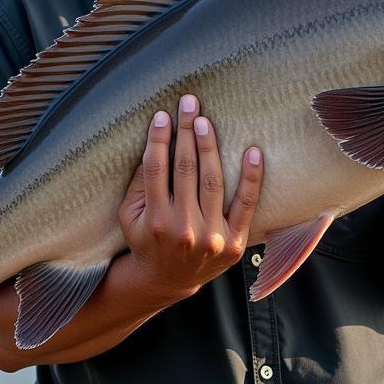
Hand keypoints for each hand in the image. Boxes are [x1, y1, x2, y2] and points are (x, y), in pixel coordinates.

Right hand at [118, 94, 261, 307]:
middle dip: (186, 131)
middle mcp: (183, 229)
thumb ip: (139, 182)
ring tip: (206, 121)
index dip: (159, 139)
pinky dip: (251, 177)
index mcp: (155, 220)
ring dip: (210, 146)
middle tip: (189, 103)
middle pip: (185, 169)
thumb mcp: (129, 216)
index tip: (162, 115)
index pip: (156, 169)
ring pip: (213, 181)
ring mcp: (211, 237)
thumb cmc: (147, 239)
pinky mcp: (235, 243)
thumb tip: (154, 139)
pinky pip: (246, 204)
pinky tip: (254, 152)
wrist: (168, 280)